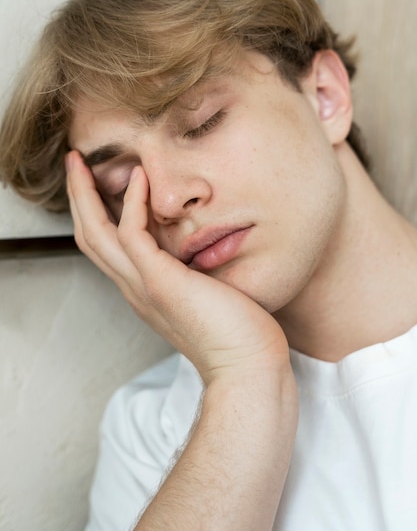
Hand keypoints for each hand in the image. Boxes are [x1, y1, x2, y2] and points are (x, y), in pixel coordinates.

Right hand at [66, 150, 289, 383]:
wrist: (247, 368)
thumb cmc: (237, 334)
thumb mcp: (205, 295)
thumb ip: (193, 274)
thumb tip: (204, 251)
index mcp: (142, 291)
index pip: (104, 247)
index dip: (94, 213)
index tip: (96, 182)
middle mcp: (134, 288)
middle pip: (88, 237)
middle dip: (77, 198)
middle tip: (73, 163)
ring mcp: (143, 286)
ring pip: (96, 234)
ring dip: (85, 194)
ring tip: (81, 162)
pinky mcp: (160, 282)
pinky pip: (132, 234)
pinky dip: (131, 203)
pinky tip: (140, 178)